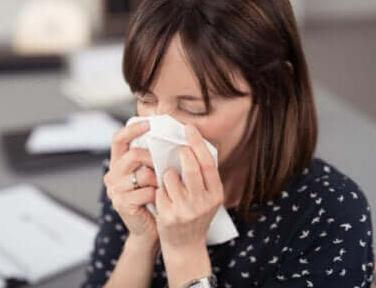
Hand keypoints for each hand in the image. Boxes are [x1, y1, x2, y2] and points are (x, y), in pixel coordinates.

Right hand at [104, 120, 158, 241]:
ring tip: (163, 186)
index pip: (119, 139)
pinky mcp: (121, 203)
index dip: (132, 129)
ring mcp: (115, 190)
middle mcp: (112, 174)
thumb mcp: (150, 174)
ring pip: (142, 174)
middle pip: (133, 154)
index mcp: (118, 163)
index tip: (149, 124)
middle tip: (164, 165)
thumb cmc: (154, 199)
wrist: (150, 229)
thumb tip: (168, 136)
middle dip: (153, 158)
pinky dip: (157, 194)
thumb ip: (151, 158)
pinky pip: (146, 191)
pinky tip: (159, 199)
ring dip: (158, 179)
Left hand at [155, 124, 224, 250]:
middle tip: (177, 149)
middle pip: (190, 166)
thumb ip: (203, 177)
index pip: (207, 163)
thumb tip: (192, 145)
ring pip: (170, 176)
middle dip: (181, 153)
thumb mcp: (207, 198)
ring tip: (169, 183)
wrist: (185, 246)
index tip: (189, 128)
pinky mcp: (169, 216)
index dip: (197, 143)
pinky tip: (163, 199)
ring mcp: (185, 210)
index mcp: (215, 194)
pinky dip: (159, 190)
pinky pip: (159, 190)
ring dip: (166, 174)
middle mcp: (203, 202)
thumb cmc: (195, 216)